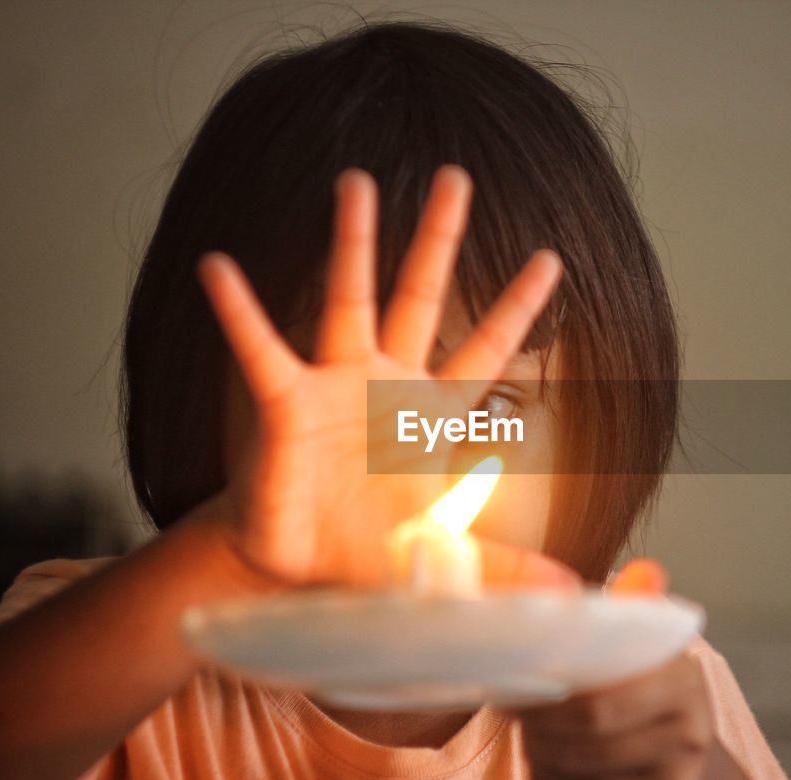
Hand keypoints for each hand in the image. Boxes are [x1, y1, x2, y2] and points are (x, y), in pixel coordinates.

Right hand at [194, 164, 575, 590]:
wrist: (295, 571)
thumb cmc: (367, 552)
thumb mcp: (443, 557)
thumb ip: (505, 566)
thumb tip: (570, 591)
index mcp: (432, 415)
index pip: (488, 348)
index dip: (517, 306)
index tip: (550, 257)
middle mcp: (387, 385)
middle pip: (422, 296)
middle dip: (439, 239)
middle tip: (457, 176)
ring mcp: (335, 387)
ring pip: (348, 299)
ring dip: (352, 244)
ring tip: (356, 182)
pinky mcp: (285, 405)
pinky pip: (261, 350)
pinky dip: (241, 312)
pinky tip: (219, 267)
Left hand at [516, 560, 715, 779]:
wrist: (688, 761)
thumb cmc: (652, 691)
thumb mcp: (650, 646)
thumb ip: (638, 609)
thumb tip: (645, 571)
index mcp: (685, 685)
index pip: (603, 701)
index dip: (550, 697)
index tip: (518, 682)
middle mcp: (689, 739)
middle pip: (588, 742)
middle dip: (540, 726)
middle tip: (511, 708)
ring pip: (578, 774)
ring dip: (540, 753)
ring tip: (529, 731)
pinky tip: (546, 761)